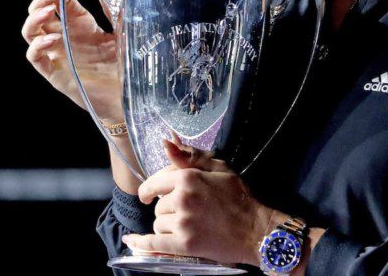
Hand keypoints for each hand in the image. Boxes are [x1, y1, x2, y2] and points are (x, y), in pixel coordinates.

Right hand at [22, 0, 121, 121]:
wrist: (130, 97)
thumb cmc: (125, 63)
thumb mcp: (121, 27)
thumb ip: (112, 2)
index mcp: (79, 24)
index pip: (61, 0)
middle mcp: (64, 37)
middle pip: (39, 11)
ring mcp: (57, 55)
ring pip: (30, 32)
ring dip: (34, 18)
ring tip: (48, 11)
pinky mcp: (55, 74)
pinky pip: (35, 59)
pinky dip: (38, 46)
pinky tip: (51, 39)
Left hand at [124, 131, 279, 266]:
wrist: (256, 230)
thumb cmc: (240, 198)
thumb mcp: (219, 169)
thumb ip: (191, 157)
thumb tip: (165, 143)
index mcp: (188, 177)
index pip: (155, 182)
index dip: (152, 190)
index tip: (149, 195)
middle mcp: (182, 198)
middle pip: (157, 206)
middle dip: (167, 209)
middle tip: (187, 213)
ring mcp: (182, 223)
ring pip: (157, 224)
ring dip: (167, 226)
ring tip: (188, 227)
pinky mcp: (184, 245)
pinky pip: (153, 244)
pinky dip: (141, 244)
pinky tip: (131, 242)